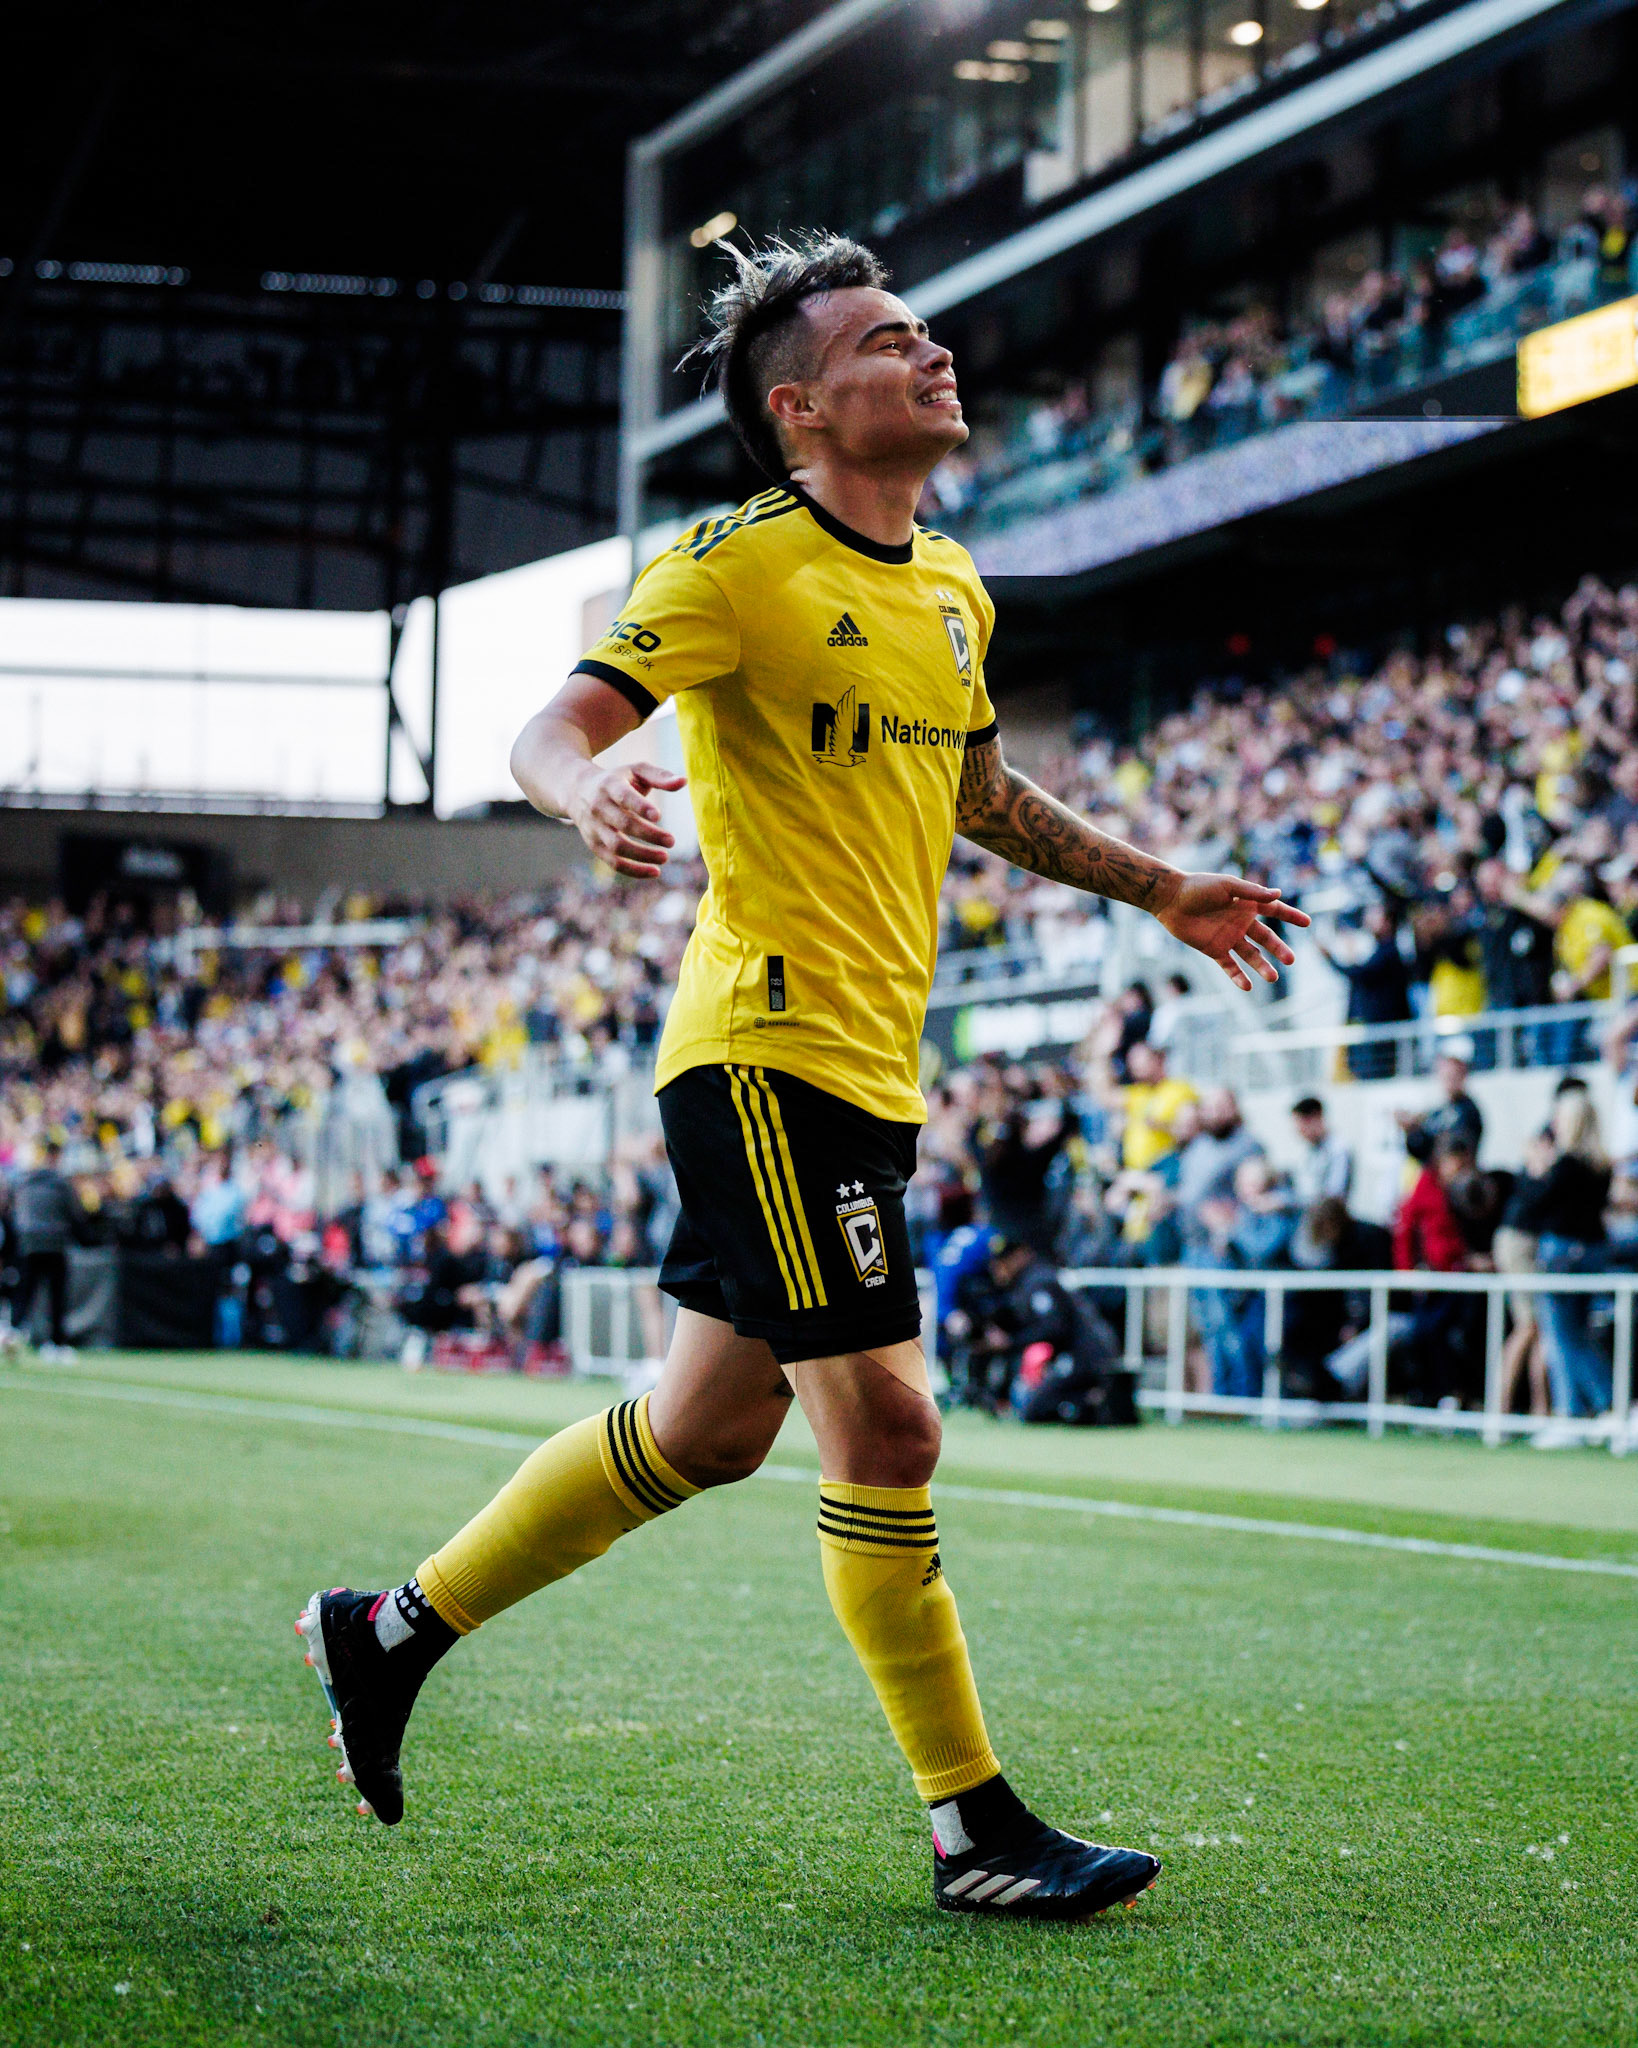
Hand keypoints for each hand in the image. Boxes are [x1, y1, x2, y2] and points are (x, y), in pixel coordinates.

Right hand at [567, 761, 685, 878]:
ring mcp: (594, 828)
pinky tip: (654, 871)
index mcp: (609, 785)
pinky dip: (634, 870)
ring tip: (665, 857)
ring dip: (642, 855)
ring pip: (617, 846)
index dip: (639, 806)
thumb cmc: (617, 779)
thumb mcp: (635, 771)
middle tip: (672, 841)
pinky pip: (613, 862)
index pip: (623, 797)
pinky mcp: (595, 845)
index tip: (658, 816)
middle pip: (622, 824)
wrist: (577, 790)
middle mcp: (599, 807)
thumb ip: (660, 776)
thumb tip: (684, 781)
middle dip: (648, 834)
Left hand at [1154, 872, 1309, 991]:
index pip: (1274, 910)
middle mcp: (1241, 922)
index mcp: (1246, 904)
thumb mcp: (1228, 886)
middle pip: (1266, 938)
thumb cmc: (1199, 887)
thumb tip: (1278, 894)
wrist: (1171, 899)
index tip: (1307, 923)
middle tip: (1291, 960)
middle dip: (1279, 949)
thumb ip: (1252, 892)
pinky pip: (1229, 966)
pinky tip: (1247, 986)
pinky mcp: (1214, 949)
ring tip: (1273, 977)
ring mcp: (1228, 937)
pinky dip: (1238, 976)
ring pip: (1250, 955)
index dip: (1290, 916)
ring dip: (1261, 966)